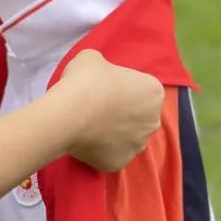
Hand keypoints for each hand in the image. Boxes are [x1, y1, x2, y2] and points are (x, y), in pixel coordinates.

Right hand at [50, 50, 163, 170]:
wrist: (68, 114)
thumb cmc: (85, 80)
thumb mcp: (93, 58)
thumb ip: (105, 66)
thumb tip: (102, 76)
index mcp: (153, 92)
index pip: (141, 87)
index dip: (123, 85)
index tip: (104, 86)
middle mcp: (153, 121)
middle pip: (139, 115)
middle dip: (124, 111)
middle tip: (97, 105)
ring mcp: (138, 146)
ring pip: (127, 137)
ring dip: (114, 131)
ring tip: (89, 123)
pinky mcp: (120, 163)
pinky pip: (112, 153)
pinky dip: (102, 148)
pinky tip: (86, 138)